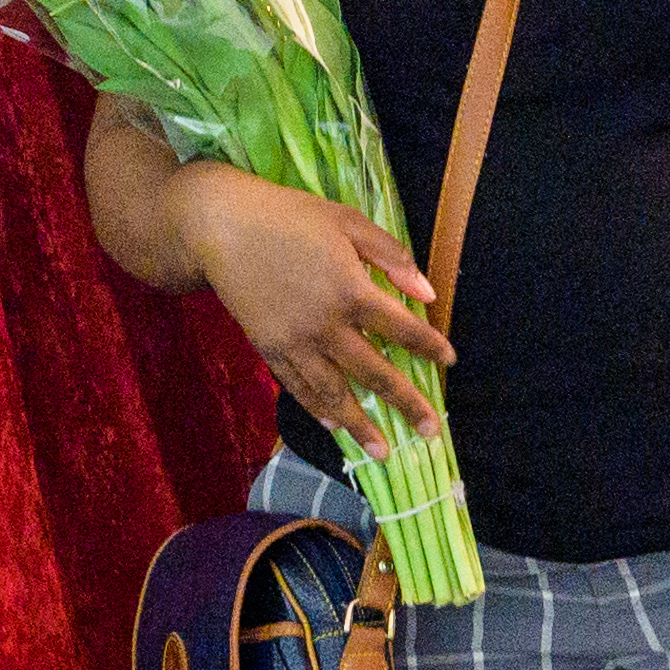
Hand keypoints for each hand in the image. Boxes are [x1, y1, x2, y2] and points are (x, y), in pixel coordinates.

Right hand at [173, 165, 451, 444]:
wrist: (220, 228)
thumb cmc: (289, 217)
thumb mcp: (347, 221)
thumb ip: (391, 256)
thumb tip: (427, 294)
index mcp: (351, 291)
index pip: (402, 329)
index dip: (430, 347)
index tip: (450, 361)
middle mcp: (326, 326)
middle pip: (374, 372)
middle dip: (406, 403)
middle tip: (430, 432)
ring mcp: (295, 343)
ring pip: (334, 392)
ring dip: (360, 426)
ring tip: (381, 452)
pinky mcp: (269, 349)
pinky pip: (297, 387)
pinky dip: (317, 409)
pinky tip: (334, 426)